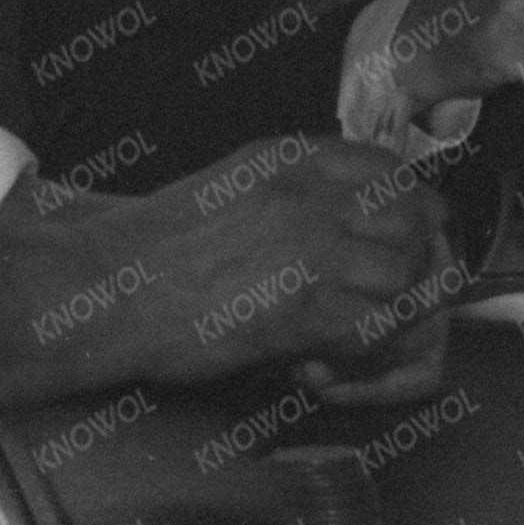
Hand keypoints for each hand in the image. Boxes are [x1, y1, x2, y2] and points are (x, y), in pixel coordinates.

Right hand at [0, 138, 453, 395]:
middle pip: (419, 222)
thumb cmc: (156, 249)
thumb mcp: (237, 188)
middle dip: (417, 269)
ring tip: (352, 345)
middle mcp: (314, 191)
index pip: (396, 172)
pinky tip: (317, 367)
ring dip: (394, 320)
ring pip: (410, 278)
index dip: (415, 217)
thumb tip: (356, 229)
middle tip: (390, 309)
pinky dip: (361, 357)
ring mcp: (312, 244)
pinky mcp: (303, 306)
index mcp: (296, 157)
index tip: (404, 253)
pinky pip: (377, 329)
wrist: (104, 287)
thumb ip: (298, 193)